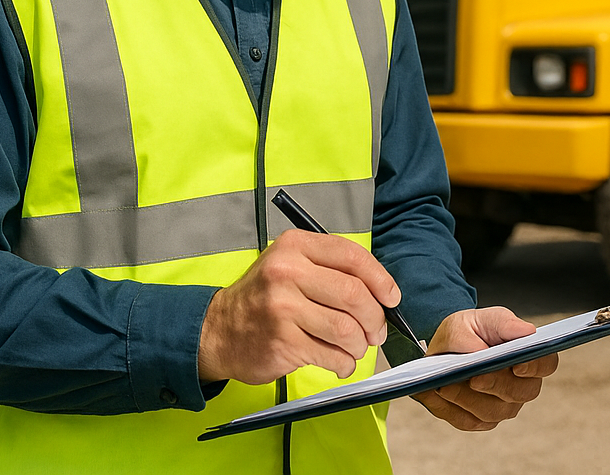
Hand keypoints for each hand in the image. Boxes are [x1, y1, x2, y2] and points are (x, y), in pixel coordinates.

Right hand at [197, 229, 398, 384]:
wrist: (217, 331)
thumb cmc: (264, 298)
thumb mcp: (291, 265)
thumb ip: (331, 269)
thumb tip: (381, 291)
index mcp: (295, 246)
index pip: (353, 257)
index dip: (381, 280)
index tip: (391, 298)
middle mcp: (287, 272)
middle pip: (354, 295)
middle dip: (375, 318)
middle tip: (376, 331)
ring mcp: (283, 309)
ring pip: (346, 329)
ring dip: (360, 344)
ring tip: (356, 348)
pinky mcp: (282, 343)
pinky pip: (331, 355)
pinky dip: (344, 363)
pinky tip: (340, 362)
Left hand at [412, 308, 558, 431]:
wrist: (443, 348)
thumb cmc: (468, 331)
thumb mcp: (481, 319)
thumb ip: (502, 324)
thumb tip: (526, 332)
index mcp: (529, 357)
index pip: (546, 364)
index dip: (535, 366)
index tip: (518, 364)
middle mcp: (521, 386)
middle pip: (520, 393)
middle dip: (496, 385)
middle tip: (475, 377)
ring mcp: (501, 407)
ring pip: (492, 411)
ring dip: (468, 398)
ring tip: (446, 384)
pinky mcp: (478, 421)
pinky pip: (468, 420)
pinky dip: (451, 407)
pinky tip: (437, 393)